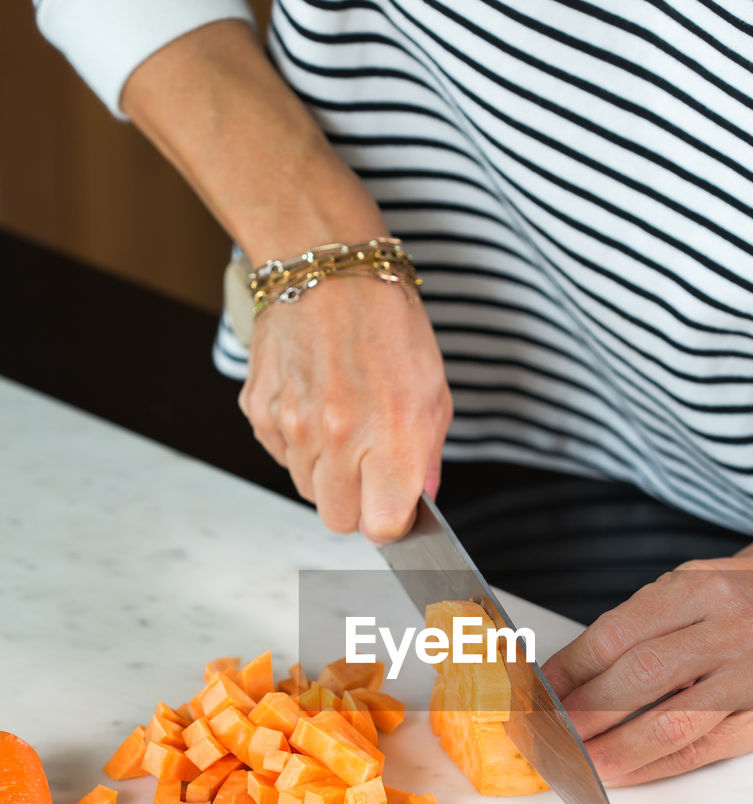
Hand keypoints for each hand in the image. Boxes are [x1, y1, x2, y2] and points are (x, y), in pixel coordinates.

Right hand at [239, 276, 451, 541]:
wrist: (329, 268)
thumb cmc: (388, 324)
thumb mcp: (433, 392)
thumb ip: (426, 458)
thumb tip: (418, 502)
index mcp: (390, 437)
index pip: (382, 527)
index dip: (390, 523)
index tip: (394, 506)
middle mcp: (338, 439)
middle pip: (338, 520)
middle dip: (356, 503)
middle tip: (368, 467)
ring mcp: (293, 427)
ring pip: (307, 490)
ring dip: (326, 472)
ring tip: (342, 423)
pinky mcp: (260, 412)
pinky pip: (281, 455)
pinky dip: (297, 443)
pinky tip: (315, 404)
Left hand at [541, 554, 752, 785]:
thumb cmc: (727, 598)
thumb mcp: (676, 589)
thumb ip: (624, 630)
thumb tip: (560, 680)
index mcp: (698, 589)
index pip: (618, 635)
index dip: (570, 671)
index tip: (538, 695)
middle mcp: (731, 630)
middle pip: (642, 679)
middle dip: (586, 713)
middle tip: (549, 734)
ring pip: (672, 724)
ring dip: (615, 750)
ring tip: (577, 763)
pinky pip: (701, 752)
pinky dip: (653, 767)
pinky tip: (621, 771)